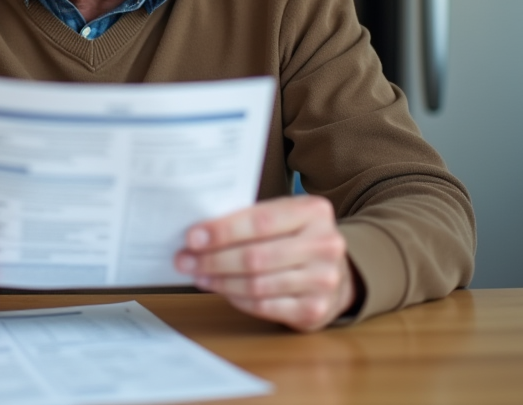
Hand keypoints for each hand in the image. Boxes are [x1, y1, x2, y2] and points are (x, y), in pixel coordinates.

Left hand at [174, 195, 357, 331]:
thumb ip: (250, 220)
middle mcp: (324, 245)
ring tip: (197, 275)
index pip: (260, 221)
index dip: (222, 231)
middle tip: (184, 260)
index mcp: (314, 212)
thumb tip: (199, 233)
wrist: (338, 274)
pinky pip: (264, 306)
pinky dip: (237, 299)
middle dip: (213, 259)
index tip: (192, 237)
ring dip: (220, 281)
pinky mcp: (315, 310)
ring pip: (257, 284)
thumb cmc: (296, 240)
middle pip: (255, 256)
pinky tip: (221, 290)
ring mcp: (323, 280)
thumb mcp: (284, 218)